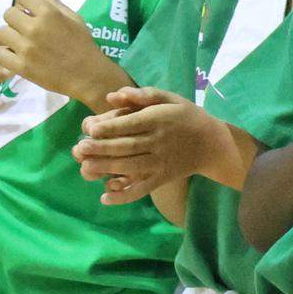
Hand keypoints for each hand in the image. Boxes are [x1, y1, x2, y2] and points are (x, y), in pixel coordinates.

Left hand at [0, 0, 117, 105]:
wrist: (89, 76)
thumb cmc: (84, 46)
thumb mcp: (76, 19)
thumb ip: (56, 4)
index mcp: (50, 14)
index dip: (26, 3)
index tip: (29, 11)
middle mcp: (35, 28)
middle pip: (8, 13)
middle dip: (15, 19)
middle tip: (23, 28)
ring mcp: (26, 48)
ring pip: (2, 32)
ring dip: (10, 36)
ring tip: (19, 43)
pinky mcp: (21, 66)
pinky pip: (0, 53)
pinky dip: (5, 54)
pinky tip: (15, 56)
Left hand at [76, 85, 238, 203]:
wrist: (212, 143)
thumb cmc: (184, 116)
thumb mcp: (169, 98)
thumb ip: (142, 95)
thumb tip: (112, 96)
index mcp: (159, 120)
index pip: (131, 124)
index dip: (110, 126)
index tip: (90, 128)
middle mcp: (159, 142)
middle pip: (128, 146)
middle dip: (103, 148)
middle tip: (80, 149)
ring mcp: (160, 163)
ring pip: (131, 167)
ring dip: (108, 169)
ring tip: (85, 168)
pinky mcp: (161, 178)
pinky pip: (142, 189)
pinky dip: (125, 195)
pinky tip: (105, 198)